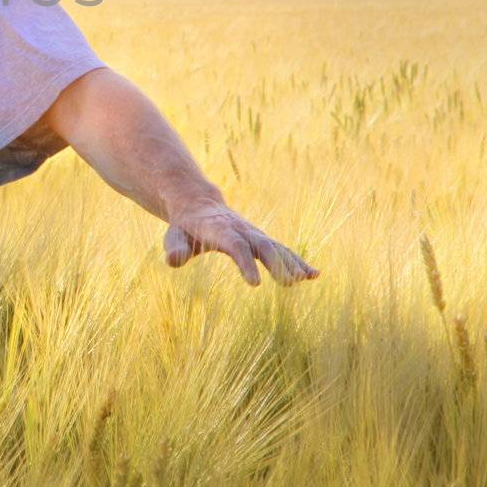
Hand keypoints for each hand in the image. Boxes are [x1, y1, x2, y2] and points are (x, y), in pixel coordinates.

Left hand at [163, 200, 318, 286]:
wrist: (197, 203)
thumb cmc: (183, 226)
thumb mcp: (173, 236)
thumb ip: (175, 248)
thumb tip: (172, 261)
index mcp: (219, 229)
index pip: (235, 245)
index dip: (245, 262)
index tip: (255, 283)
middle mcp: (240, 229)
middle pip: (261, 245)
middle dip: (277, 262)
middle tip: (291, 282)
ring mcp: (253, 233)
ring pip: (275, 246)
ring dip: (293, 262)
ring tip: (309, 278)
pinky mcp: (260, 239)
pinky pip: (281, 249)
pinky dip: (297, 260)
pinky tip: (314, 274)